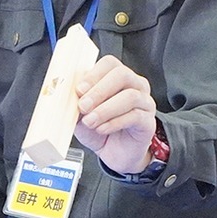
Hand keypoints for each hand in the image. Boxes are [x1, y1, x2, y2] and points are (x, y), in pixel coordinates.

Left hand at [73, 56, 157, 174]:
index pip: (109, 63)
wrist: (112, 154)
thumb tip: (67, 96)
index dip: (93, 75)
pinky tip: (102, 129)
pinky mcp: (148, 121)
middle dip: (99, 91)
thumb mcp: (80, 115)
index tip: (79, 90)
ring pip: (130, 96)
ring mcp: (144, 102)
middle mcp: (134, 85)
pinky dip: (114, 122)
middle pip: (122, 75)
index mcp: (116, 77)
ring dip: (105, 109)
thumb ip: (76, 103)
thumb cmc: (98, 129)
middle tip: (83, 106)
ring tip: (90, 121)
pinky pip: (135, 116)